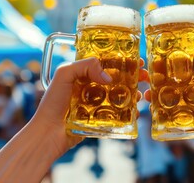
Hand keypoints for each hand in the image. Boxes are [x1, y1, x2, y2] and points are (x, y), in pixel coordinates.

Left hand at [31, 57, 147, 156]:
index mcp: (84, 74)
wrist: (48, 133)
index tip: (136, 59)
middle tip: (145, 76)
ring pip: (120, 95)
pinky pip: (117, 114)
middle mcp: (92, 87)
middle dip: (133, 76)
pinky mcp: (100, 118)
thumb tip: (109, 77)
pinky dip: (128, 112)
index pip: (106, 63)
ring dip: (133, 93)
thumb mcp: (64, 74)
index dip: (122, 60)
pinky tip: (135, 112)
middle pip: (117, 78)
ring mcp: (97, 103)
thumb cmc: (52, 103)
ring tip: (140, 94)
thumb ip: (84, 66)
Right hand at [144, 62, 193, 139]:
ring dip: (156, 96)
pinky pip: (176, 114)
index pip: (181, 65)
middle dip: (155, 79)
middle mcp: (192, 87)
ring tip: (147, 95)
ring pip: (169, 97)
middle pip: (170, 81)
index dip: (167, 62)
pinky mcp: (191, 117)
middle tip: (145, 77)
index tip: (155, 59)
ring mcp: (190, 102)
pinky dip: (164, 113)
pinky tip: (155, 111)